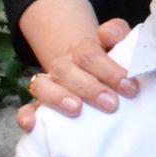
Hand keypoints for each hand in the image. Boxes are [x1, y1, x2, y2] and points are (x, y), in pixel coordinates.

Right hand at [16, 16, 134, 132]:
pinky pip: (27, 109)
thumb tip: (106, 32)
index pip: (90, 55)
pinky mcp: (40, 106)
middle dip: (90, 89)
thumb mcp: (116, 42)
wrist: (84, 63)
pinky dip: (26, 116)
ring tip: (76, 109)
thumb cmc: (108, 57)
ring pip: (42, 86)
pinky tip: (31, 125)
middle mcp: (62, 67)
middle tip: (111, 104)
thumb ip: (116, 32)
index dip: (109, 71)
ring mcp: (49, 85)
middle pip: (68, 72)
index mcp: (82, 50)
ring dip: (57, 98)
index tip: (130, 87)